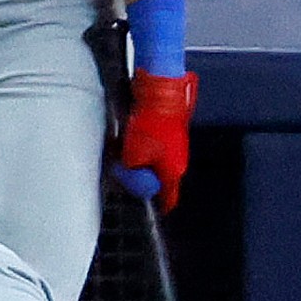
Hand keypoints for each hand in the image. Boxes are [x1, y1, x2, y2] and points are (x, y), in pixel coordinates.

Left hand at [115, 69, 197, 209]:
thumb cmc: (152, 123)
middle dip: (142, 178)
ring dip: (139, 159)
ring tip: (122, 152)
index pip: (169, 198)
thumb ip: (131, 173)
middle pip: (160, 178)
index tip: (154, 210)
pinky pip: (154, 143)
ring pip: (155, 159)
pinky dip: (142, 144)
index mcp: (174, 171)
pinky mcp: (169, 127)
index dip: (160, 206)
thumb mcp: (134, 156)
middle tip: (124, 174)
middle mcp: (178, 159)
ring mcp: (175, 142)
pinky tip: (128, 136)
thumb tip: (128, 175)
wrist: (160, 89)